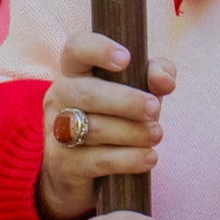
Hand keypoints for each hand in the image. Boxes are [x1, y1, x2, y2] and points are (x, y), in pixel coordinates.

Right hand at [37, 32, 176, 219]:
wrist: (81, 171)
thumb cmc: (116, 118)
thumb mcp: (139, 91)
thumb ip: (156, 75)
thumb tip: (164, 80)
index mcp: (75, 71)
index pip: (76, 48)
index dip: (99, 49)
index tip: (126, 59)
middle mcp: (59, 96)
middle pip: (87, 93)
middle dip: (126, 101)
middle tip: (155, 109)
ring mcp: (55, 131)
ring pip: (94, 129)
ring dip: (132, 132)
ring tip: (156, 135)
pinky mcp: (62, 164)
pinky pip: (98, 160)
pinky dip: (129, 159)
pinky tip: (149, 157)